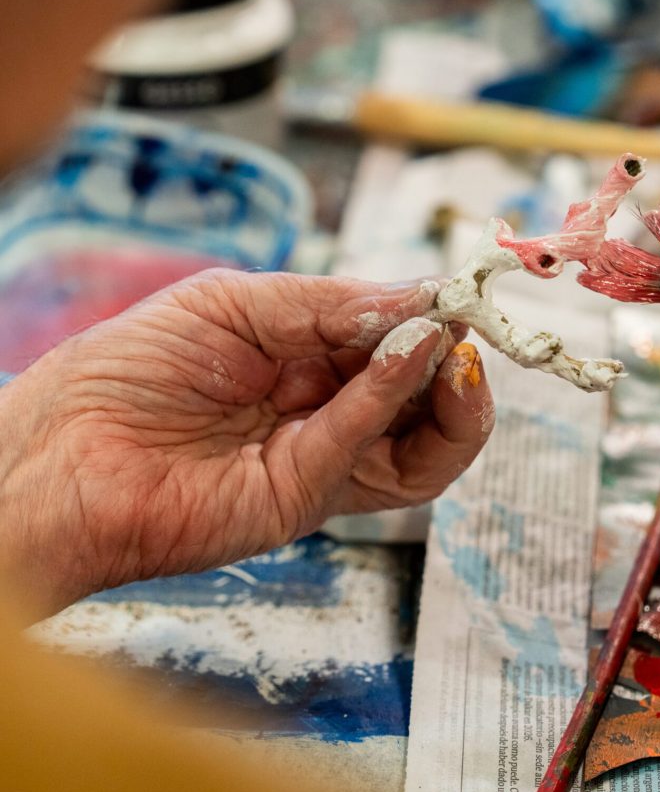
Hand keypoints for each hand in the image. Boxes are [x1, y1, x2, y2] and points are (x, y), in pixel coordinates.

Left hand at [0, 269, 493, 615]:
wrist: (63, 449)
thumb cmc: (132, 367)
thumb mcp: (238, 304)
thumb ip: (331, 305)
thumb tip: (424, 302)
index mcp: (310, 365)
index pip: (399, 348)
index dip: (432, 320)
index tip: (456, 292)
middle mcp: (327, 416)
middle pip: (428, 405)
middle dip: (458, 364)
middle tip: (465, 324)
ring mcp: (321, 462)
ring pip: (426, 450)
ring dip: (452, 396)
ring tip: (452, 349)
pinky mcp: (305, 498)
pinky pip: (367, 450)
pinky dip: (392, 400)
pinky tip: (406, 355)